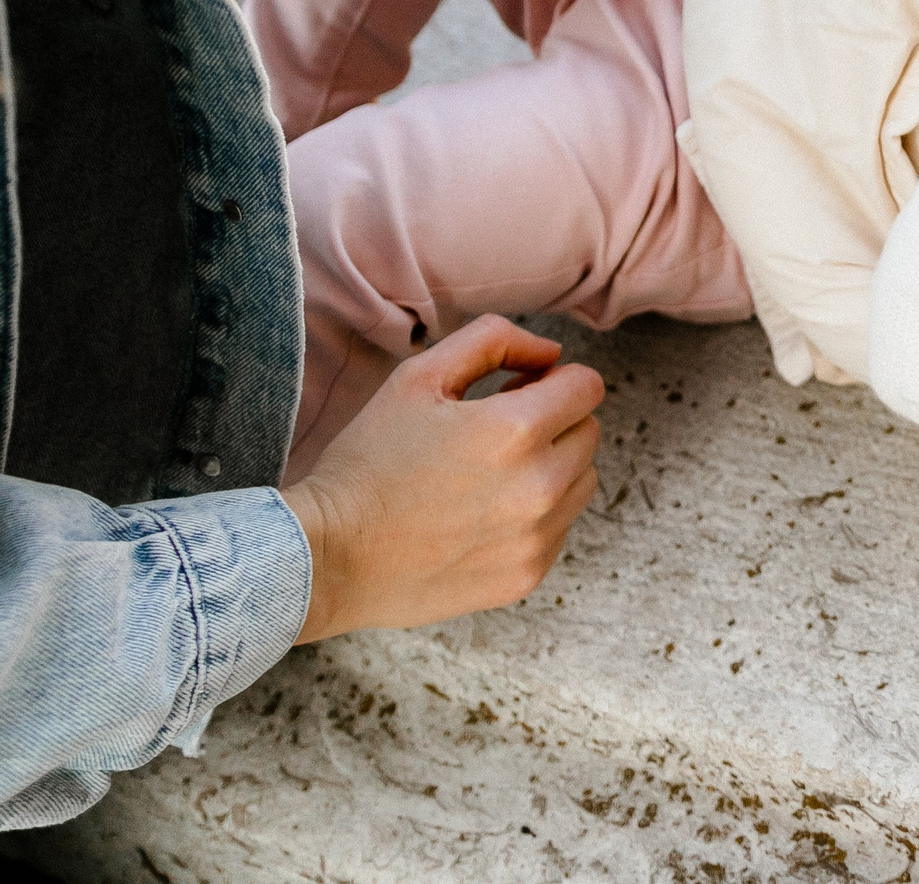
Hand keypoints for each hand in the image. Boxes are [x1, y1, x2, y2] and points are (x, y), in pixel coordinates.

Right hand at [281, 315, 603, 641]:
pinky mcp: (526, 576)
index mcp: (516, 430)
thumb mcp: (419, 376)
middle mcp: (539, 486)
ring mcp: (536, 537)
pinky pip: (559, 529)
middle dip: (554, 422)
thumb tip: (551, 353)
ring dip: (552, 469)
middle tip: (497, 433)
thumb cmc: (369, 461)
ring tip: (489, 476)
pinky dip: (536, 516)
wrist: (329, 556)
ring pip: (581, 482)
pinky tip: (481, 516)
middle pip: (588, 433)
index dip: (555, 380)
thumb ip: (494, 342)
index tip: (520, 390)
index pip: (588, 387)